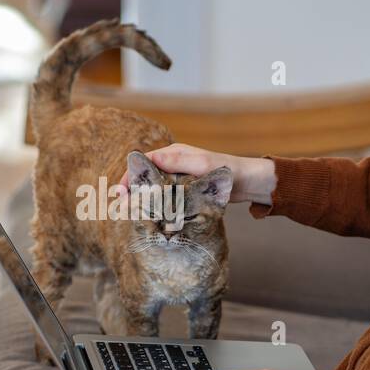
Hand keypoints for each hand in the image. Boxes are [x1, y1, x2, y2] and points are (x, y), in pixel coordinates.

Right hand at [114, 144, 273, 203]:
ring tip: (133, 213)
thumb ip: (178, 162)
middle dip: (132, 190)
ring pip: (154, 188)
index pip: (144, 163)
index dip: (129, 176)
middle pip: (145, 176)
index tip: (121, 192)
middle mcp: (174, 164)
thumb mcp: (202, 164)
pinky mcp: (186, 191)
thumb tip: (152, 159)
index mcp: (174, 153)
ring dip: (142, 199)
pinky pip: (166, 197)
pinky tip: (151, 216)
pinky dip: (156, 205)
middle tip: (123, 207)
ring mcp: (179, 178)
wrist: (248, 182)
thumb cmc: (227, 170)